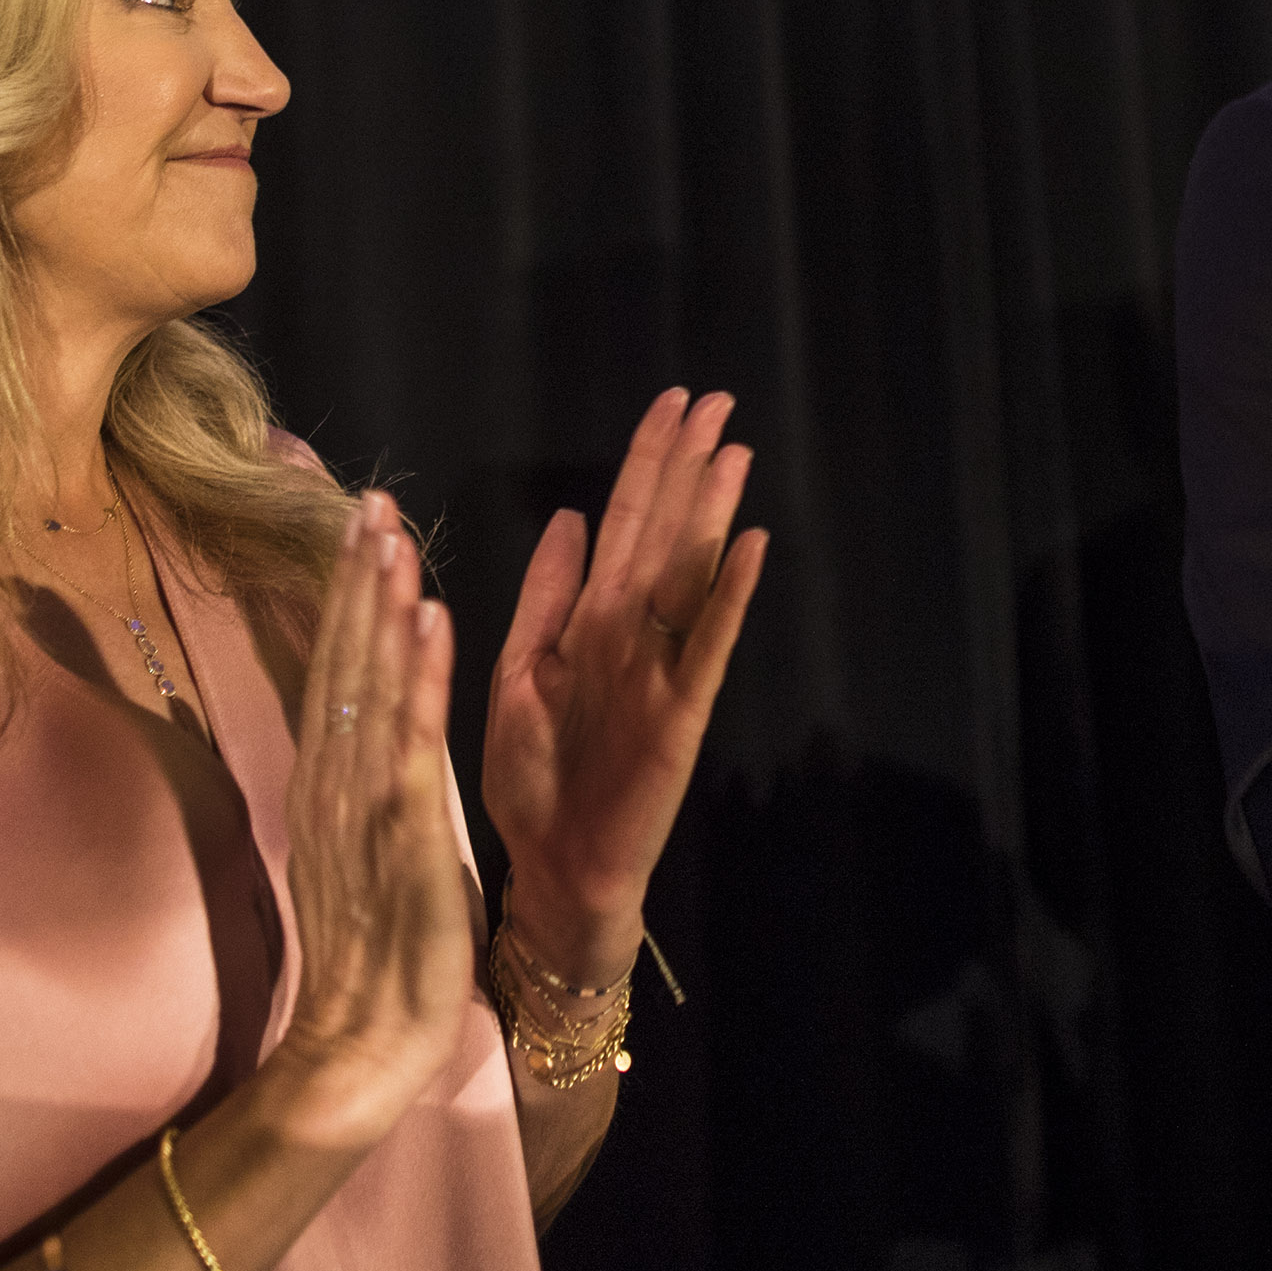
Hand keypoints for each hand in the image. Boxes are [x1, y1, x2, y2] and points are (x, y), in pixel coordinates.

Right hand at [262, 495, 475, 1150]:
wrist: (363, 1041)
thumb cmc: (377, 952)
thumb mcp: (364, 850)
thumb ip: (361, 787)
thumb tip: (365, 732)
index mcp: (329, 786)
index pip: (335, 671)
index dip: (347, 599)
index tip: (361, 531)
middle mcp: (333, 780)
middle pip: (341, 659)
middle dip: (356, 578)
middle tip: (371, 501)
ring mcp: (361, 802)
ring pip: (368, 682)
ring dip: (381, 602)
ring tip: (393, 531)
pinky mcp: (399, 829)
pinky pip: (407, 736)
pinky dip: (416, 672)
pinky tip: (428, 617)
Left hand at [481, 389, 768, 983]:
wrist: (552, 871)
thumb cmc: (536, 779)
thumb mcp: (522, 670)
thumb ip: (546, 596)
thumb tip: (570, 517)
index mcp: (590, 622)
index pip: (625, 522)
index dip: (647, 462)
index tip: (671, 402)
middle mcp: (631, 635)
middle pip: (664, 533)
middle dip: (687, 467)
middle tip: (717, 400)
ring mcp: (659, 671)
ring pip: (687, 575)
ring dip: (711, 512)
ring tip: (734, 452)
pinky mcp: (678, 716)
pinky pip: (706, 646)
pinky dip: (728, 596)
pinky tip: (749, 547)